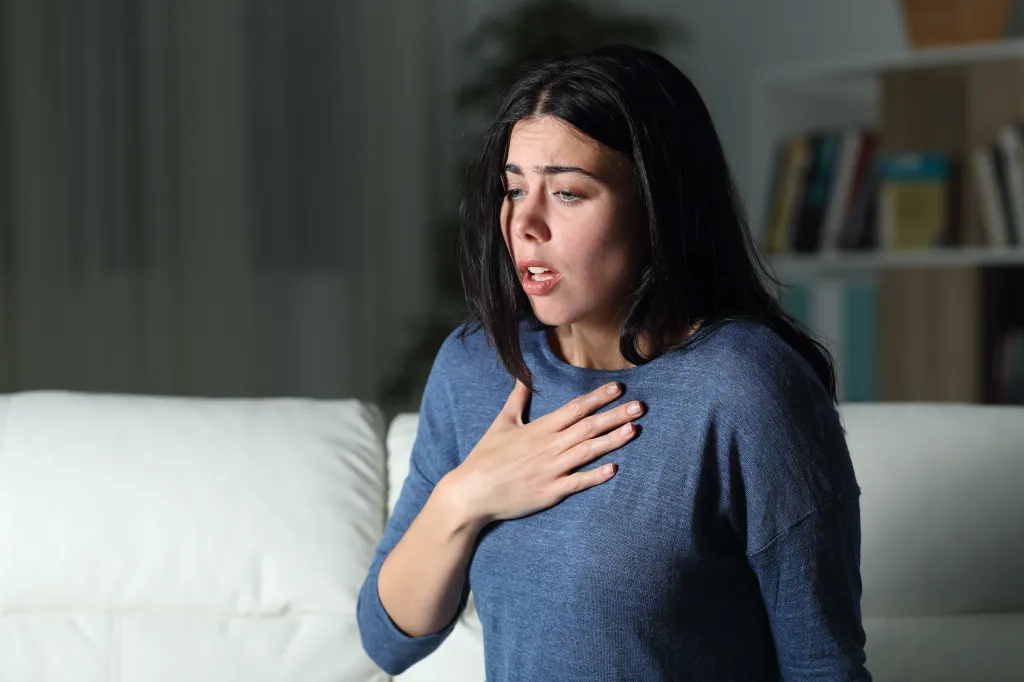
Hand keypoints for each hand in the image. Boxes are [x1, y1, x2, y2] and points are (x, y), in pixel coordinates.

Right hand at [444, 380, 642, 525]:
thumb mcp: (501, 424)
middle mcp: (548, 447)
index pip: (574, 408)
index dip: (598, 398)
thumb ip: (517, 400)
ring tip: (634, 429)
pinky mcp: (550, 492)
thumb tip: (523, 378)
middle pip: (588, 427)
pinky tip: (614, 469)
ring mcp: (551, 470)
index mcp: (539, 429)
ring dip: (612, 440)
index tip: (618, 388)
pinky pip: (577, 483)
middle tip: (640, 406)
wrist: (471, 492)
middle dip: (615, 415)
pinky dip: (595, 476)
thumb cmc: (485, 457)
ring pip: (588, 452)